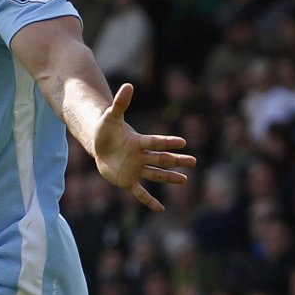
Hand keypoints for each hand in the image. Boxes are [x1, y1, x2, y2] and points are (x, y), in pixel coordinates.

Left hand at [92, 82, 195, 211]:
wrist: (101, 145)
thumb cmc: (107, 130)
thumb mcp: (110, 117)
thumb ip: (120, 103)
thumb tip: (128, 85)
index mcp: (139, 141)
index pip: (155, 142)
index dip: (168, 142)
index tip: (182, 142)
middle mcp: (141, 156)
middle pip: (161, 159)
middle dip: (177, 160)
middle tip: (194, 161)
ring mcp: (136, 169)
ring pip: (155, 175)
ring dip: (169, 178)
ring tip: (185, 180)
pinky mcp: (128, 181)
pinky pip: (140, 193)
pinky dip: (149, 201)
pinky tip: (161, 208)